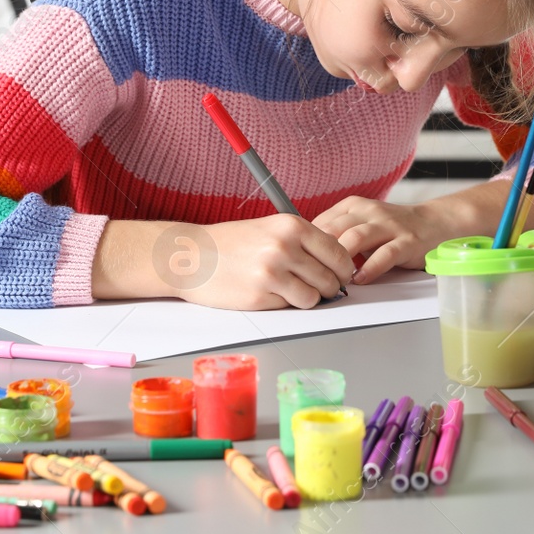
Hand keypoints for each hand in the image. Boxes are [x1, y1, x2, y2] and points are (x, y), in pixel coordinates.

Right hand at [178, 214, 354, 310]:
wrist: (190, 256)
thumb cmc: (230, 243)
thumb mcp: (270, 228)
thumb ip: (302, 242)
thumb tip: (337, 263)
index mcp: (291, 226)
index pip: (338, 252)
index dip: (344, 268)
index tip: (342, 274)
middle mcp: (285, 247)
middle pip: (331, 278)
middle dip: (330, 287)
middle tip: (321, 287)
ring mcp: (272, 273)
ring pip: (314, 297)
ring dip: (308, 298)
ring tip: (291, 289)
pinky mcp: (260, 297)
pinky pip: (290, 307)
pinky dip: (285, 304)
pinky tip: (269, 293)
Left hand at [312, 196, 468, 284]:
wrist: (432, 224)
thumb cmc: (391, 228)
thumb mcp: (360, 222)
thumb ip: (337, 234)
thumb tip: (305, 254)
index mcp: (353, 206)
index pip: (321, 223)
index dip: (307, 245)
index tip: (300, 263)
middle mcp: (369, 212)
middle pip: (334, 230)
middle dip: (320, 255)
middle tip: (312, 276)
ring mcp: (389, 226)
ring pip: (355, 239)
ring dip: (341, 262)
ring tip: (335, 279)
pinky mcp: (406, 242)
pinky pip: (384, 255)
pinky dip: (369, 269)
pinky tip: (360, 279)